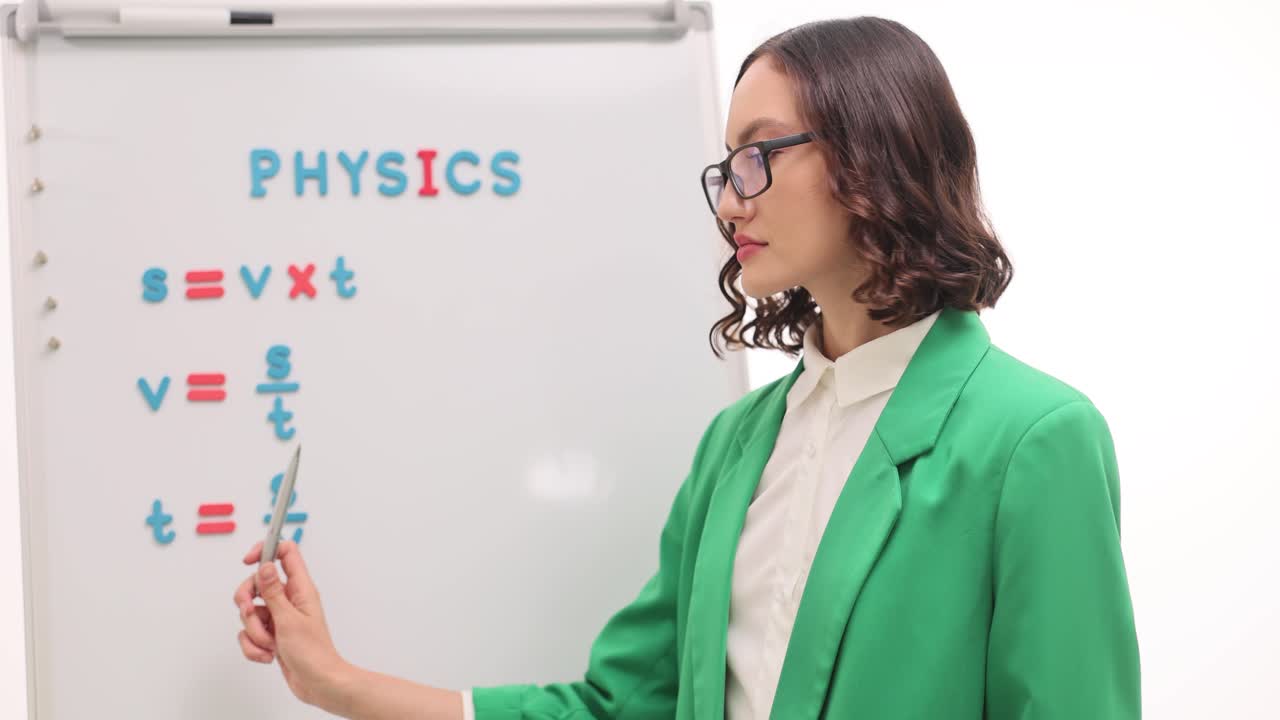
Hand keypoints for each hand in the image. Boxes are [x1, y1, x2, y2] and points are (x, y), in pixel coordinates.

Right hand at [234, 540, 350, 710]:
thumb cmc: (313, 652)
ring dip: (253, 631)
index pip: (285, 553)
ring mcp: (278, 616)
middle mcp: (289, 599)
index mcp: (300, 588)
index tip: (248, 561)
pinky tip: (268, 654)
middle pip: (256, 583)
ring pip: (250, 612)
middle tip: (252, 613)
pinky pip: (249, 633)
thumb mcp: (288, 619)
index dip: (266, 550)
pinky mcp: (271, 633)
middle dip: (247, 601)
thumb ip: (273, 591)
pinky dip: (253, 645)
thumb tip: (265, 565)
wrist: (316, 682)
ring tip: (269, 642)